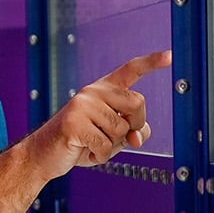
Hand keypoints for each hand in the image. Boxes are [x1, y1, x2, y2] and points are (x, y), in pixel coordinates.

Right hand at [26, 50, 170, 179]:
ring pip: (121, 130)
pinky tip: (84, 151)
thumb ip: (132, 131)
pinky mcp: (73, 123)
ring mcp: (82, 105)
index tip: (170, 56)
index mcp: (103, 90)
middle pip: (137, 103)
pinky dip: (99, 156)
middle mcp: (93, 91)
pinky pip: (104, 145)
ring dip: (111, 147)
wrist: (43, 155)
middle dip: (134, 126)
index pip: (130, 70)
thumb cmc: (79, 142)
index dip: (152, 63)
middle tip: (114, 137)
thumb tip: (138, 137)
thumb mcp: (111, 136)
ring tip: (91, 144)